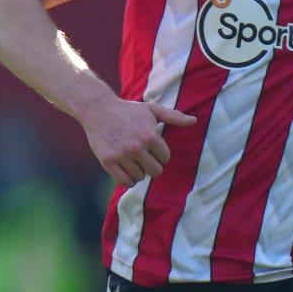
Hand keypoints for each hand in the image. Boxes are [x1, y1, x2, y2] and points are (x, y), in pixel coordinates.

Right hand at [80, 97, 198, 185]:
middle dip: (151, 166)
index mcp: (150, 136)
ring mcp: (121, 155)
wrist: (98, 109)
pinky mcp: (107, 161)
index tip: (151, 148)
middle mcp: (137, 147)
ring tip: (132, 161)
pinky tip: (125, 170)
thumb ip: (174, 116)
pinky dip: (127, 180)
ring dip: (138, 172)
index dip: (159, 154)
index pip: (165, 159)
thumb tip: (194, 121)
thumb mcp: (152, 110)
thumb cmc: (128, 110)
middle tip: (143, 157)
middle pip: (155, 172)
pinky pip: (124, 182)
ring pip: (139, 178)